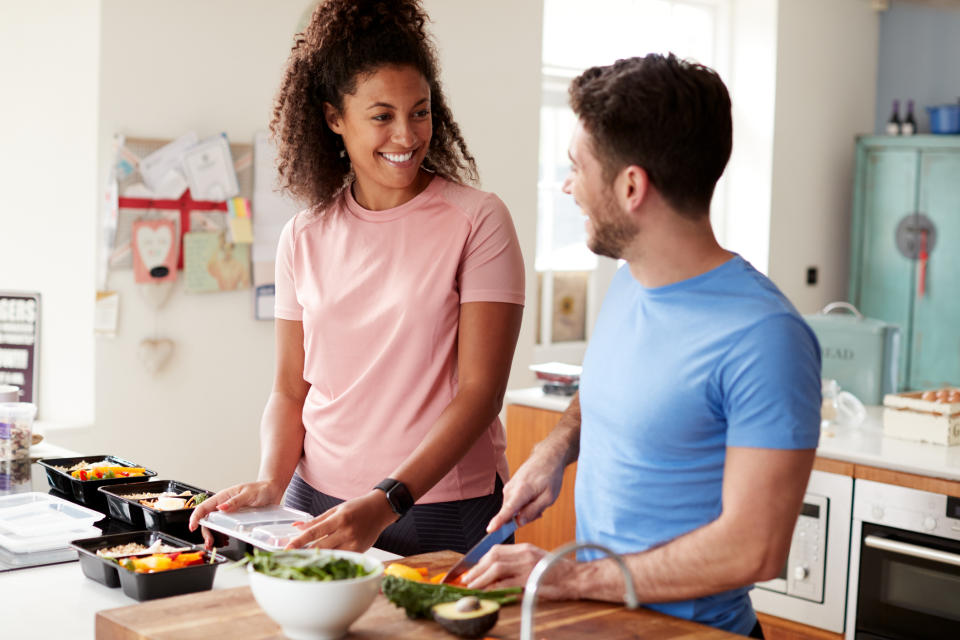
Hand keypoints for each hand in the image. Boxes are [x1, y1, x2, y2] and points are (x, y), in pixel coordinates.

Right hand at [188, 480, 282, 547]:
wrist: (272, 490)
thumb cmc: (261, 489)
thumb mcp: (248, 494)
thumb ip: (235, 501)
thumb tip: (221, 507)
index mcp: (224, 497)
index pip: (204, 506)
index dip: (196, 516)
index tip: (192, 527)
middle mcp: (224, 505)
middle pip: (207, 518)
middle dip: (204, 531)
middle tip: (209, 542)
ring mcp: (230, 512)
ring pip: (214, 524)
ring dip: (211, 534)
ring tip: (213, 544)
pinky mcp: (236, 518)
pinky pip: (224, 526)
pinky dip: (221, 534)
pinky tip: (223, 540)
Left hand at [285, 490, 397, 551]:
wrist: (381, 510)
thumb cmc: (358, 507)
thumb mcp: (336, 510)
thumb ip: (316, 520)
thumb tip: (297, 526)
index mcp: (339, 519)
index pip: (314, 532)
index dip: (299, 541)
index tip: (287, 548)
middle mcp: (347, 532)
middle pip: (320, 547)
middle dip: (304, 552)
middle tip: (291, 557)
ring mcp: (354, 543)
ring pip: (330, 555)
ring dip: (317, 558)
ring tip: (304, 560)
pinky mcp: (359, 551)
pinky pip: (341, 557)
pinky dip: (331, 558)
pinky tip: (323, 559)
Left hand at [461, 542, 577, 598]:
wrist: (577, 578)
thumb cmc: (558, 573)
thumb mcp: (536, 562)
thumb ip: (518, 565)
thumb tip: (498, 575)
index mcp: (525, 548)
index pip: (497, 550)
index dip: (481, 560)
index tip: (472, 570)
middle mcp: (525, 553)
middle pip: (493, 556)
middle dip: (477, 568)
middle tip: (466, 579)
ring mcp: (528, 565)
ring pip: (497, 567)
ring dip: (481, 577)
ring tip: (471, 586)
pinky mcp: (531, 579)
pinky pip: (507, 583)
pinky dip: (493, 588)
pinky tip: (486, 593)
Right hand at [486, 447, 565, 532]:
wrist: (546, 458)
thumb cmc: (550, 477)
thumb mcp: (548, 498)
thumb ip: (533, 511)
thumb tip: (519, 523)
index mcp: (522, 490)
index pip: (508, 510)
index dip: (498, 521)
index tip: (490, 529)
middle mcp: (511, 489)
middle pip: (511, 514)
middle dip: (524, 517)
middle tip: (540, 510)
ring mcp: (508, 488)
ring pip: (512, 510)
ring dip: (524, 510)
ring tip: (537, 500)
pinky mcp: (508, 488)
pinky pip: (513, 504)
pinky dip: (523, 505)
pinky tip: (533, 498)